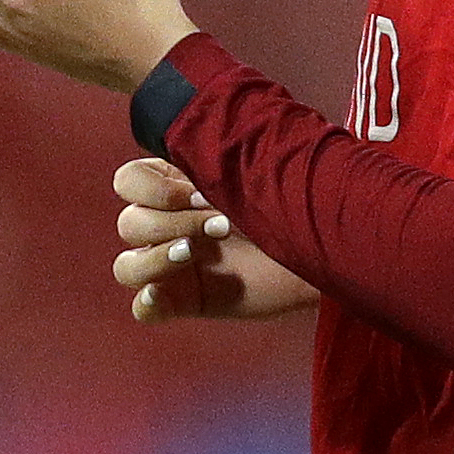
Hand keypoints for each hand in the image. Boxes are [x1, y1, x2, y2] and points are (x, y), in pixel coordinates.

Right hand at [110, 158, 318, 321]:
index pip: (127, 182)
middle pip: (128, 223)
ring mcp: (176, 266)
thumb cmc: (290, 201)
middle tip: (221, 224)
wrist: (327, 248)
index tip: (201, 192)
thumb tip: (174, 146)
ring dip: (154, 259)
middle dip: (170, 221)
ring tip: (194, 254)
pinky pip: (143, 307)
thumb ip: (209, 157)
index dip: (152, 189)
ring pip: (126, 267)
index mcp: (177, 187)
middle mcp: (170, 224)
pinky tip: (164, 294)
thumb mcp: (251, 167)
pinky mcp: (187, 301)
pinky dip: (148, 302)